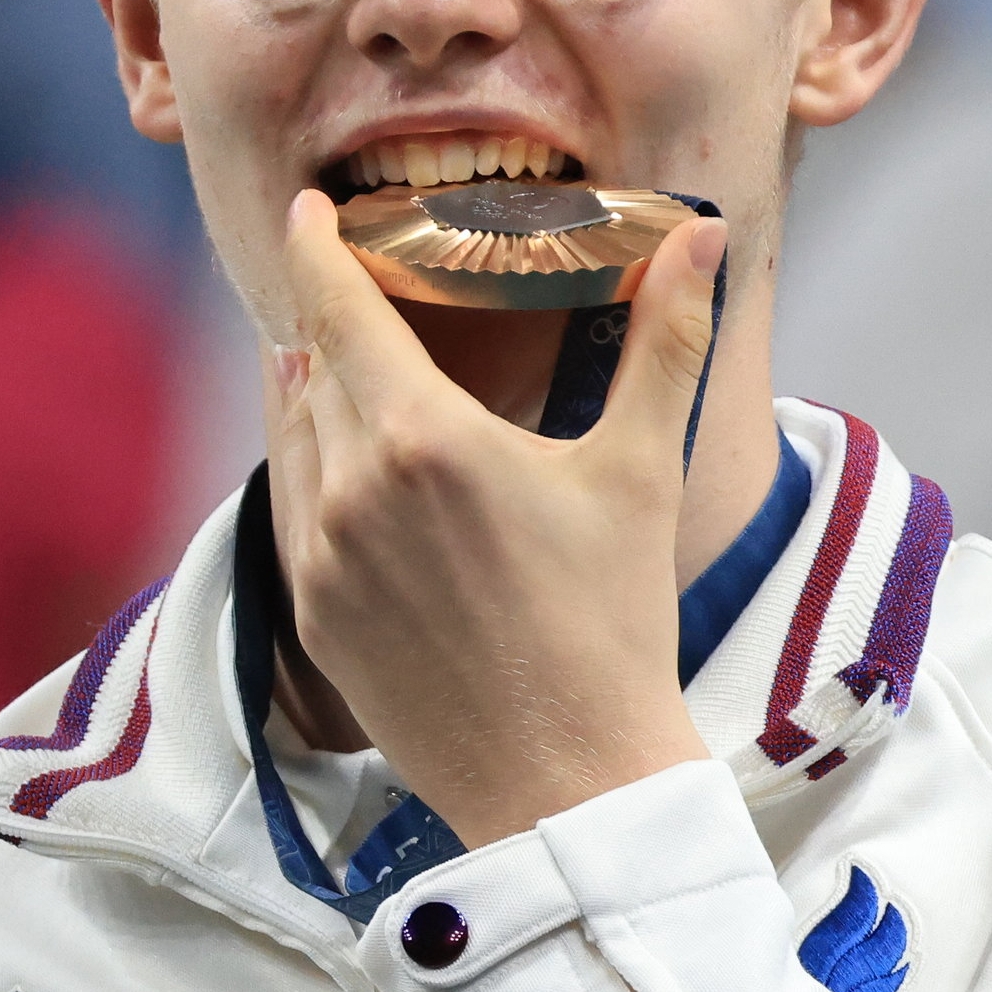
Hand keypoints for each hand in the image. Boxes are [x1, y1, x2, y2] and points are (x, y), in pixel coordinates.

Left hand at [266, 189, 722, 848]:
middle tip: (355, 286)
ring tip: (336, 361)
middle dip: (331, 320)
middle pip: (316, 368)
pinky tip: (343, 464)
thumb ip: (665, 338)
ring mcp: (320, 558)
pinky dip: (309, 467)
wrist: (568, 780)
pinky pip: (290, 509)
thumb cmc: (614, 622)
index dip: (316, 249)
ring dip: (311, 391)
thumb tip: (700, 233)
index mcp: (422, 438)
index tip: (307, 211)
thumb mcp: (642, 469)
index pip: (338, 307)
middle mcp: (351, 489)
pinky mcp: (313, 617)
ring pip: (292, 437)